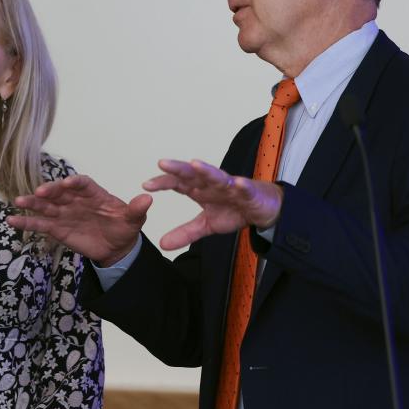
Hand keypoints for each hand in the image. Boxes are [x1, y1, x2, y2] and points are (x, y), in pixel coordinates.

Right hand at [6, 175, 151, 265]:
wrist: (116, 247)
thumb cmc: (124, 227)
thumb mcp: (133, 220)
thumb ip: (137, 210)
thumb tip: (148, 199)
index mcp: (94, 193)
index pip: (83, 184)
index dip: (76, 182)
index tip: (69, 182)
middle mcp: (76, 200)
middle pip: (60, 192)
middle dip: (50, 191)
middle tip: (40, 192)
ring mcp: (64, 213)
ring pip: (46, 206)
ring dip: (33, 203)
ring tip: (19, 201)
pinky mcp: (57, 228)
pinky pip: (40, 224)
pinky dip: (26, 222)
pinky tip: (12, 221)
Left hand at [144, 158, 282, 250]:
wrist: (262, 210)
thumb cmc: (233, 210)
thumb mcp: (206, 225)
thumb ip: (185, 233)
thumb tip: (162, 245)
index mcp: (199, 189)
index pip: (177, 183)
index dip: (162, 182)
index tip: (145, 185)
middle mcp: (211, 183)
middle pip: (192, 173)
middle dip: (178, 168)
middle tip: (162, 164)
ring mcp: (230, 185)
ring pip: (217, 176)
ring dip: (207, 170)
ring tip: (195, 164)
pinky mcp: (249, 191)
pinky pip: (244, 187)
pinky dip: (241, 185)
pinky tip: (236, 182)